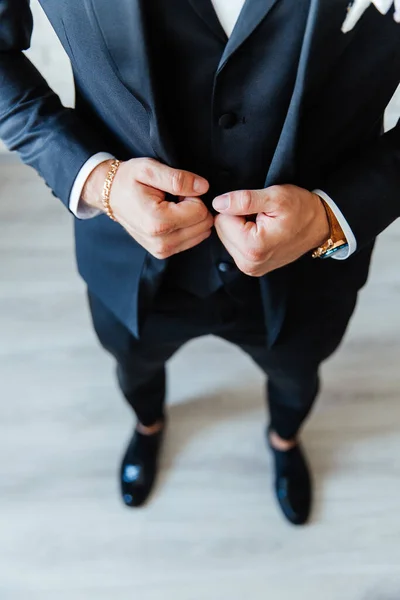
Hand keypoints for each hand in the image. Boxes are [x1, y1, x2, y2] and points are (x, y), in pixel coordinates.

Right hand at [82, 157, 212, 258]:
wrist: (110, 196)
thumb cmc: (128, 180)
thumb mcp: (150, 169)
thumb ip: (178, 179)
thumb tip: (203, 187)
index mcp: (158, 222)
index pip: (200, 211)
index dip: (192, 195)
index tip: (175, 191)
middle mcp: (161, 242)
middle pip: (203, 225)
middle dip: (194, 207)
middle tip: (174, 199)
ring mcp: (162, 250)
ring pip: (201, 233)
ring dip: (191, 218)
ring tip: (171, 207)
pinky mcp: (164, 253)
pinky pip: (193, 240)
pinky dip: (187, 227)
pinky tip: (171, 217)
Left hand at [213, 184, 329, 276]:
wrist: (320, 225)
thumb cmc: (301, 209)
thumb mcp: (275, 197)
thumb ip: (244, 200)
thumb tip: (218, 203)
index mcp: (253, 247)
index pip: (221, 219)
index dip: (238, 208)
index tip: (258, 208)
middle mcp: (248, 263)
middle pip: (221, 230)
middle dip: (237, 219)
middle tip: (261, 216)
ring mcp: (250, 268)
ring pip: (226, 237)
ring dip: (240, 227)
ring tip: (263, 223)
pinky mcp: (252, 268)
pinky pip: (235, 246)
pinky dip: (244, 236)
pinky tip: (262, 232)